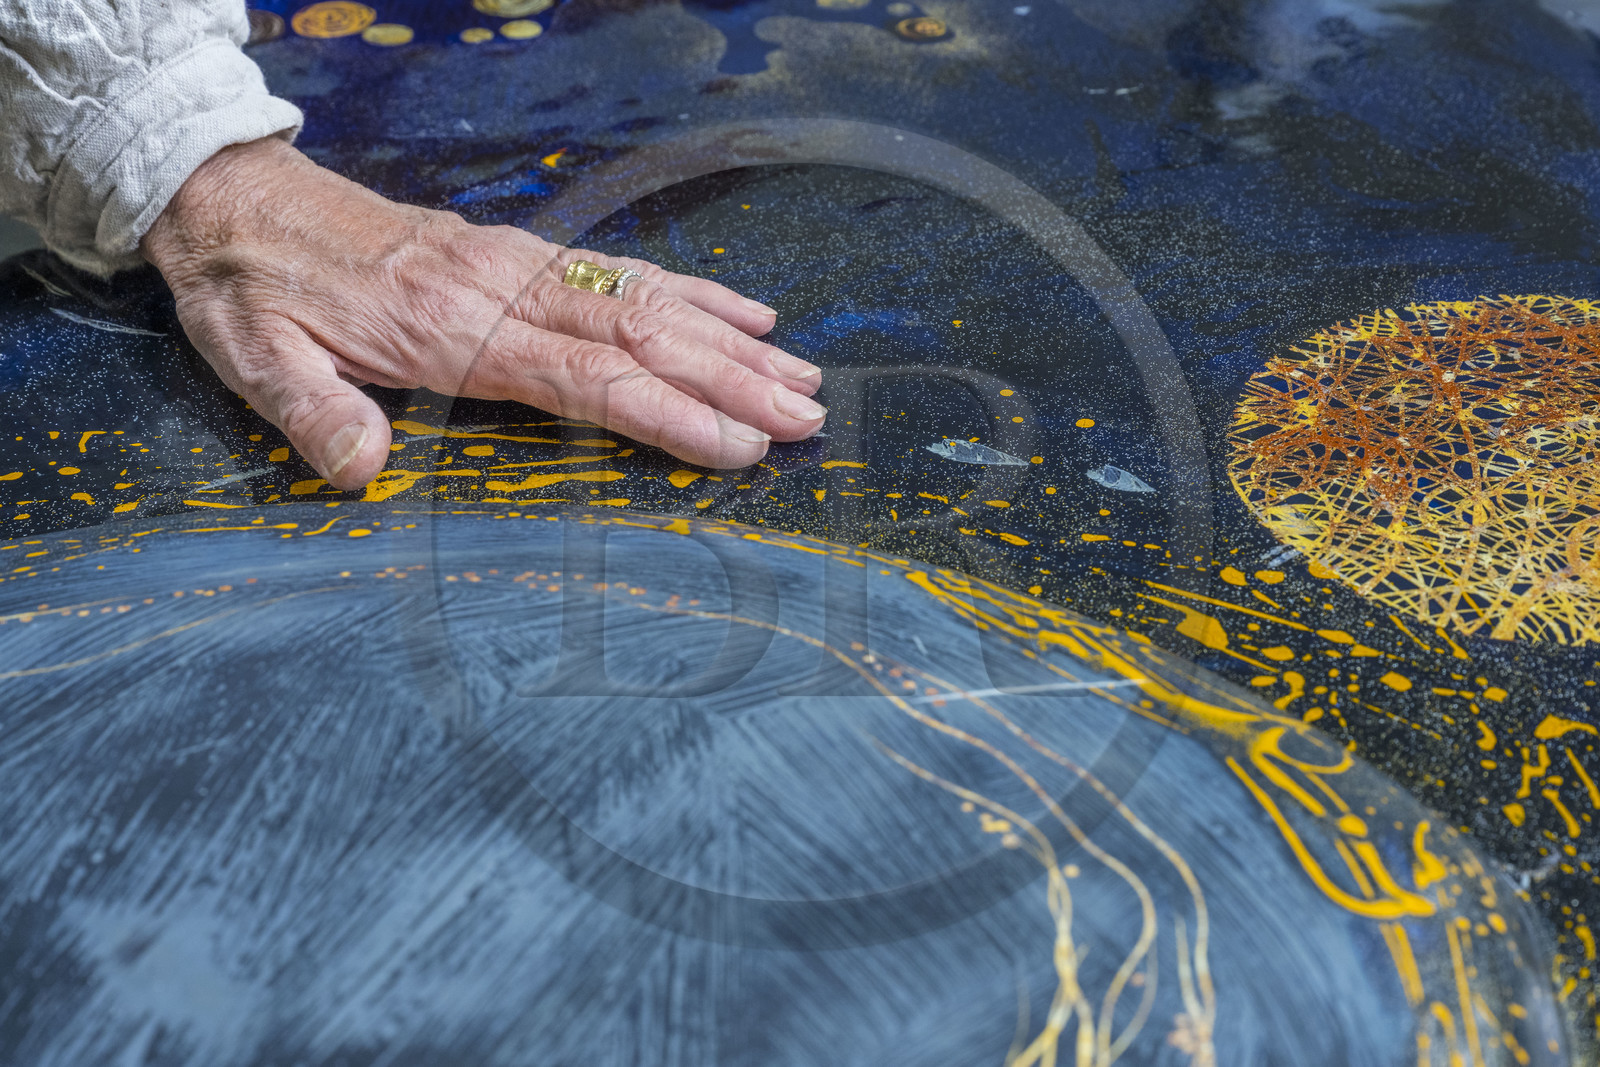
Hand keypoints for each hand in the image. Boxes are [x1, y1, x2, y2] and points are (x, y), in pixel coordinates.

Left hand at [140, 136, 824, 489]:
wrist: (236, 200)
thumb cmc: (252, 291)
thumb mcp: (255, 358)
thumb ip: (312, 412)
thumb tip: (359, 470)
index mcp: (454, 327)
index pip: (585, 376)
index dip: (668, 414)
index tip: (737, 446)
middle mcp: (505, 288)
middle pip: (641, 334)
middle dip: (732, 379)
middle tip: (807, 418)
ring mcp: (521, 264)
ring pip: (648, 298)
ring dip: (733, 341)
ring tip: (803, 377)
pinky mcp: (522, 254)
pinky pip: (625, 269)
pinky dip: (696, 290)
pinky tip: (748, 310)